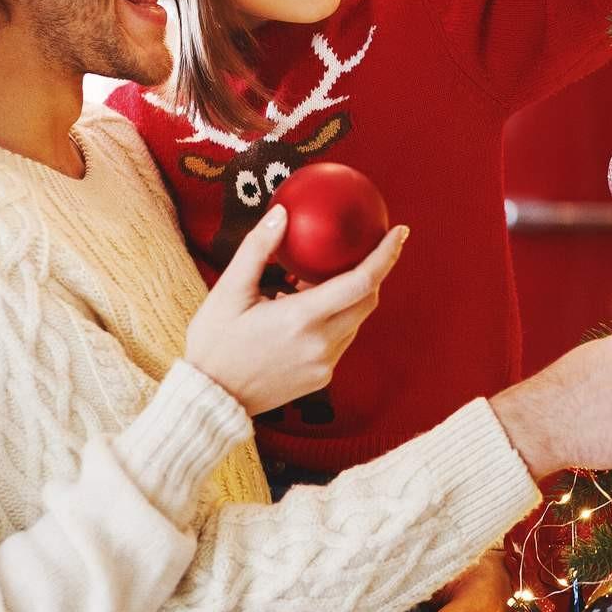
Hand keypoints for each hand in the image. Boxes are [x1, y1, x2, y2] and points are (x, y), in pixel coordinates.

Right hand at [184, 206, 409, 415]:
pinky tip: (311, 304)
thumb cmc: (214, 342)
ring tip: (326, 274)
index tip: (400, 231)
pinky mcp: (321, 379)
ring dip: (353, 295)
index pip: (361, 282)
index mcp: (302, 319)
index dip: (386, 255)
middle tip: (368, 245)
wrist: (211, 398)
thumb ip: (258, 249)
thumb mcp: (229, 290)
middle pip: (368, 300)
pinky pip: (341, 339)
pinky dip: (337, 317)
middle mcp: (321, 344)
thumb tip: (282, 213)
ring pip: (356, 321)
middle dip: (376, 271)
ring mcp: (324, 365)